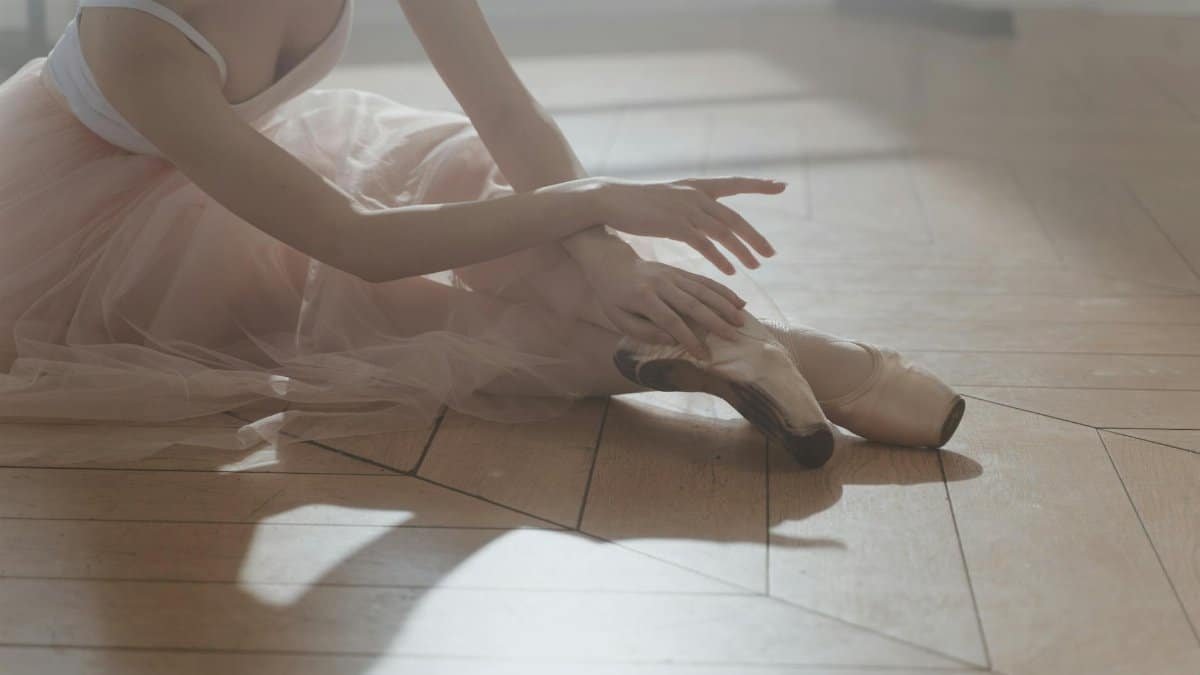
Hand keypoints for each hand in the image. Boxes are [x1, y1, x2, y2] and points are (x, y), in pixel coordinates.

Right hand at [550, 176, 783, 274]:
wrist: (610, 200)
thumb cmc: (637, 203)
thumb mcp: (668, 198)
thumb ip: (688, 204)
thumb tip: (701, 213)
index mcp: (696, 186)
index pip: (734, 183)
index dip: (758, 185)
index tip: (781, 186)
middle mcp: (695, 195)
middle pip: (734, 218)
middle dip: (755, 237)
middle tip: (772, 253)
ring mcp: (686, 209)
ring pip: (723, 232)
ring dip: (742, 251)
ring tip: (756, 266)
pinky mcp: (675, 225)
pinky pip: (704, 244)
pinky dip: (720, 258)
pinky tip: (730, 271)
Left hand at [581, 250, 748, 359]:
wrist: (611, 263)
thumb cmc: (614, 297)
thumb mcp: (619, 319)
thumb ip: (644, 331)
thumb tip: (672, 340)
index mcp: (643, 297)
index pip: (670, 321)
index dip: (689, 339)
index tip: (704, 355)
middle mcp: (661, 284)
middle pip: (692, 304)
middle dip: (715, 322)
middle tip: (734, 337)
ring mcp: (672, 275)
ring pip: (703, 290)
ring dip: (724, 305)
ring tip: (741, 321)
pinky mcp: (679, 270)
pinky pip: (704, 280)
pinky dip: (723, 290)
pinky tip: (738, 301)